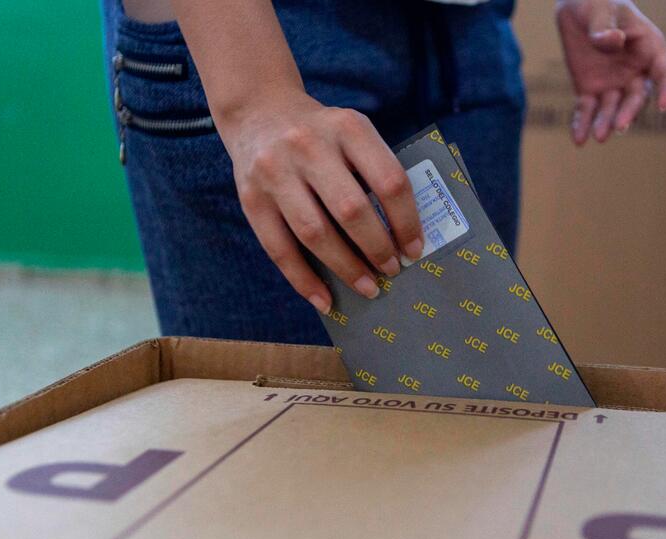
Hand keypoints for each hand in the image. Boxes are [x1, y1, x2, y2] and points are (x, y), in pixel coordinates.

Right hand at [224, 93, 423, 313]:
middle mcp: (309, 146)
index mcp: (347, 127)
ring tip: (368, 287)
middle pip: (351, 210)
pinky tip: (325, 300)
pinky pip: (279, 249)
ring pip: (315, 233)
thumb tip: (403, 237)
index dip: (406, 221)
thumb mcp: (352, 133)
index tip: (414, 249)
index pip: (388, 180)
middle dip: (377, 248)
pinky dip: (304, 280)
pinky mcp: (251, 198)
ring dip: (346, 267)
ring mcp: (275, 172)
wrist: (258, 112)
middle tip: (391, 270)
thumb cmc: (321, 134)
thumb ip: (375, 170)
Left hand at [556, 0, 665, 143]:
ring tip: (599, 136)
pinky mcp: (591, 91)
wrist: (575, 9)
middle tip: (621, 126)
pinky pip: (588, 111)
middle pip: (637, 97)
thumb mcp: (601, 9)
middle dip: (630, 112)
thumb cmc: (597, 3)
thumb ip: (605, 26)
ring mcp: (614, 84)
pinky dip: (582, 124)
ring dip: (607, 122)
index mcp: (649, 48)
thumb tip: (612, 42)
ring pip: (613, 108)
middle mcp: (636, 71)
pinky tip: (578, 139)